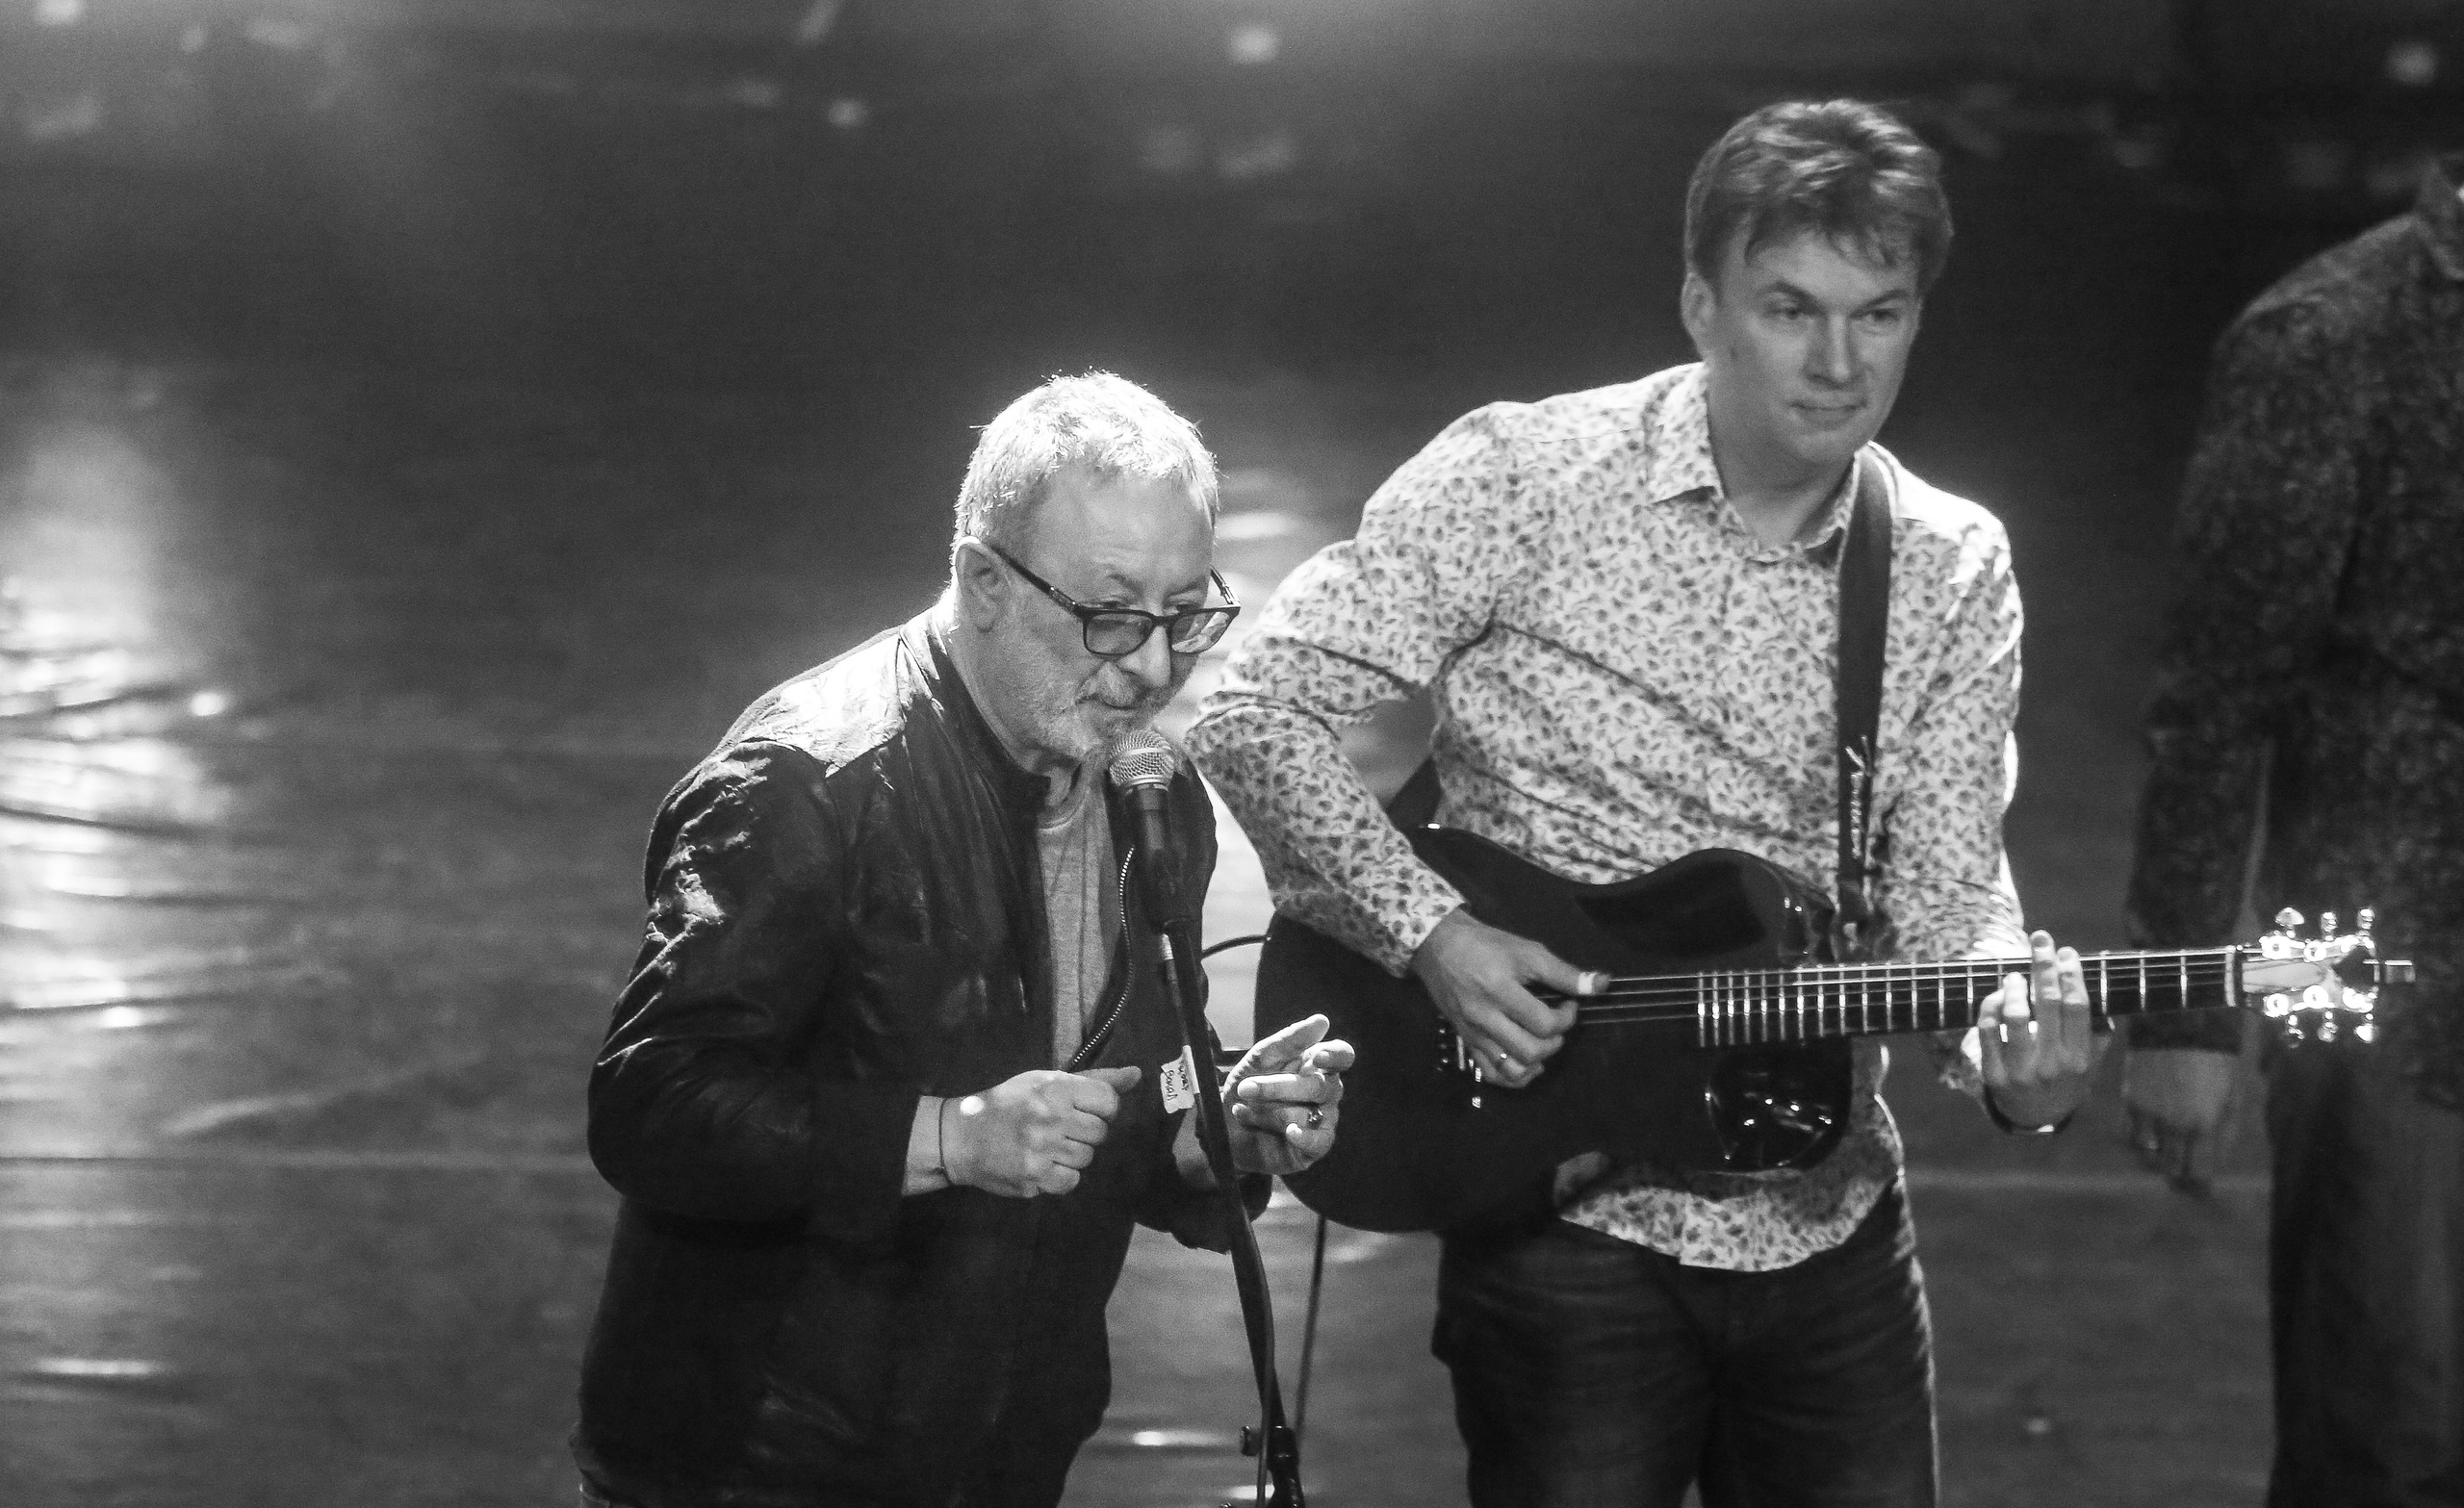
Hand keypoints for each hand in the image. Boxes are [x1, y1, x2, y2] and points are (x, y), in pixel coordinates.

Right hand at [945, 1065, 1141, 1197]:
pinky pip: (1070, 1182)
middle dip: (1085, 1133)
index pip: (1109, 1102)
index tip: (1084, 1111)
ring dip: (1072, 1156)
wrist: (960, 1136)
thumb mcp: (1046, 1081)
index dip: (1102, 1109)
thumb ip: (1095, 1079)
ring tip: (1048, 1147)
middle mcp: (1051, 1117)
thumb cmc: (1008, 1103)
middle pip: (1100, 1133)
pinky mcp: (1033, 1177)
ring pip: (1086, 1159)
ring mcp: (1042, 1149)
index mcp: (1056, 1088)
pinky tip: (1043, 1165)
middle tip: (1060, 1130)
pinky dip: (1060, 1177)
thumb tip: (1137, 1074)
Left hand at [1224, 1013, 1355, 1176]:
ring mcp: (1323, 1119)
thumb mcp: (1259, 1060)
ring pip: (1311, 1113)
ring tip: (1245, 1113)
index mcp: (1315, 1064)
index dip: (1336, 1055)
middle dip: (1278, 1088)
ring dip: (1271, 1112)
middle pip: (1319, 1086)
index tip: (1318, 1057)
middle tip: (1245, 1089)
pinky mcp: (1316, 1146)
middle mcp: (1325, 1091)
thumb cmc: (1246, 1088)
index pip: (1342, 1055)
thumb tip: (1322, 1021)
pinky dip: (1302, 1136)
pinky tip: (1288, 1132)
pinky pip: (1318, 1140)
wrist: (1224, 1129)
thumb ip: (1289, 1040)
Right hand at [1409, 908, 1599, 1088]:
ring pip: (1511, 1070)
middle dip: (1554, 1041)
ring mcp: (1473, 1034)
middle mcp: (1484, 1018)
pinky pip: (1491, 1074)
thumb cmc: (1486, 945)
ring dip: (1536, 1062)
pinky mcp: (1465, 1041)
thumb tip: (1602, 984)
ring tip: (1541, 1043)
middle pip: (1530, 1051)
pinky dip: (1515, 1076)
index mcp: (1500, 991)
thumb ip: (1564, 973)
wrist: (1438, 947)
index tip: (1569, 1004)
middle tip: (1555, 1023)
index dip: (1567, 1018)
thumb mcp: (1527, 951)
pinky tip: (1526, 1062)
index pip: (1544, 1023)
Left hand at [1977, 930, 2106, 1127]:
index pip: (2077, 1007)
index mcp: (2080, 1057)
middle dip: (2044, 966)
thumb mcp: (2090, 1061)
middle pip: (2048, 1004)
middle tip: (2040, 939)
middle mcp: (2053, 1064)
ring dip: (2015, 987)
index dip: (2071, 976)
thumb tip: (2101, 992)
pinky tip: (1997, 994)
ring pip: (2016, 1017)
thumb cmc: (2066, 1077)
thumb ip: (2097, 1031)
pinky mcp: (1994, 1074)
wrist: (2035, 1116)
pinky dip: (1991, 1007)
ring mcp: (2022, 1070)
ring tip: (2015, 974)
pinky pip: (1988, 1031)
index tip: (2066, 951)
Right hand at [2123, 1048, 2238, 1193]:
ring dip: (2156, 1156)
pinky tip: (2145, 1133)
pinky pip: (2127, 1132)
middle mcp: (2172, 1127)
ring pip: (2146, 1153)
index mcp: (2203, 1127)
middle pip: (2169, 1167)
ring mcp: (2146, 1114)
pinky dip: (2136, 1138)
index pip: (2198, 1173)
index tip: (2201, 1187)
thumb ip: (2226, 1132)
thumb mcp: (2234, 1096)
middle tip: (2183, 1174)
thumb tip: (2215, 1160)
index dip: (2199, 1185)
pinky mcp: (2128, 1100)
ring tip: (2164, 1153)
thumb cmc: (2218, 1059)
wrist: (2182, 1022)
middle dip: (2178, 1174)